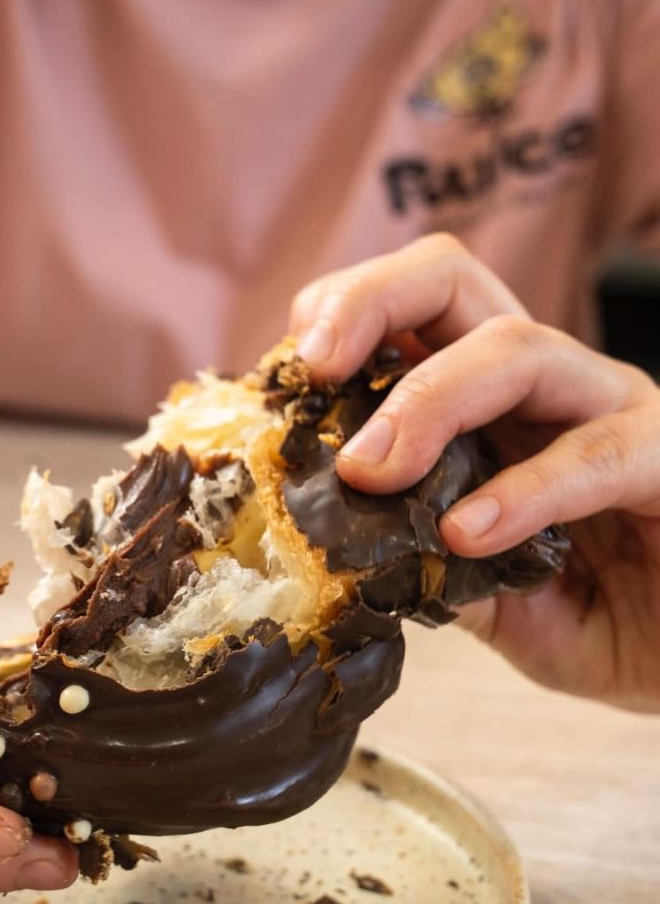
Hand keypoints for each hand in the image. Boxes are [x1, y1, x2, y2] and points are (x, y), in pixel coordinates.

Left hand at [289, 233, 659, 711]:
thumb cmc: (609, 620)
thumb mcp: (491, 600)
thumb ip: (426, 567)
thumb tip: (337, 549)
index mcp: (493, 406)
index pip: (410, 317)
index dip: (342, 322)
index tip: (287, 374)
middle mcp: (550, 389)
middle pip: (454, 283)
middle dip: (370, 305)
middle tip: (313, 370)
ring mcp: (616, 413)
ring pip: (520, 350)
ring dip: (430, 402)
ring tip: (371, 471)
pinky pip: (599, 453)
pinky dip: (526, 488)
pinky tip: (470, 531)